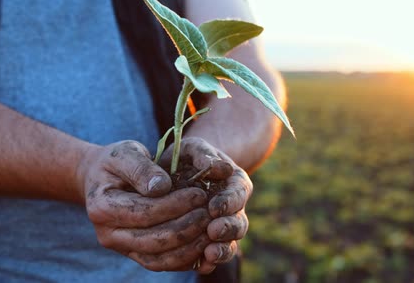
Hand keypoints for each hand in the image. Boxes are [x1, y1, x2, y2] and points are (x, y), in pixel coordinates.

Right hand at [76, 140, 210, 270]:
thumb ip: (142, 168)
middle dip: (186, 227)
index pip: (145, 212)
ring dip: (189, 247)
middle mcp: (108, 234)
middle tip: (210, 213)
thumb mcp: (127, 153)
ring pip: (158, 259)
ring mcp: (121, 248)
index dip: (175, 205)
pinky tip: (204, 243)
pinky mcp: (134, 254)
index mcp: (102, 207)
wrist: (102, 179)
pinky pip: (161, 264)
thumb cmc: (117, 162)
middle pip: (152, 240)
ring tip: (210, 229)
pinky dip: (185, 258)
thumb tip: (161, 187)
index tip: (200, 194)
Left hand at [164, 137, 252, 274]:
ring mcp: (222, 228)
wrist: (174, 175)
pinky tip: (200, 264)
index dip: (229, 202)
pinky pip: (211, 257)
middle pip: (239, 223)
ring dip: (221, 250)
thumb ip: (205, 155)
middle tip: (213, 231)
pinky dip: (207, 263)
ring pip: (229, 243)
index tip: (214, 207)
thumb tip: (219, 168)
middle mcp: (233, 209)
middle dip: (228, 229)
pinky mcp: (207, 244)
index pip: (239, 194)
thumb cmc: (186, 158)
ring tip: (210, 254)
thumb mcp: (194, 148)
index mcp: (235, 184)